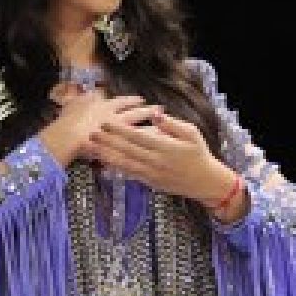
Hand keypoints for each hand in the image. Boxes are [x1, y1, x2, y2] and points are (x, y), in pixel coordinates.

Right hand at [40, 93, 160, 168]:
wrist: (66, 137)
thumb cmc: (66, 120)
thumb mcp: (73, 104)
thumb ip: (82, 99)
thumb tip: (89, 94)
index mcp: (103, 107)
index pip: (122, 102)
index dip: (132, 100)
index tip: (141, 99)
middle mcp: (114, 119)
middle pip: (135, 113)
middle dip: (148, 111)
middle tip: (160, 109)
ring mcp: (116, 135)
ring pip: (138, 132)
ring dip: (151, 131)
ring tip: (162, 131)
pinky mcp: (116, 151)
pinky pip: (132, 151)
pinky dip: (140, 152)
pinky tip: (151, 153)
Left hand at [89, 107, 238, 211]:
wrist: (205, 181)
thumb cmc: (198, 153)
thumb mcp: (191, 133)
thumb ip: (171, 124)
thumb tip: (155, 114)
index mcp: (165, 147)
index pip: (137, 137)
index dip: (119, 130)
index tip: (105, 122)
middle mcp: (156, 161)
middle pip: (127, 150)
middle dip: (108, 142)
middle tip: (90, 134)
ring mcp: (152, 174)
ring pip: (125, 164)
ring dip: (107, 156)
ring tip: (93, 148)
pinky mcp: (150, 182)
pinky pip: (130, 174)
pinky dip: (116, 168)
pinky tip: (104, 163)